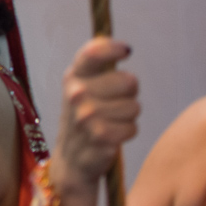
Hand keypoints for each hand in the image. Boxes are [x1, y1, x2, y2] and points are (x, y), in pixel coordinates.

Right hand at [48, 37, 138, 205]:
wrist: (71, 159)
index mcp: (73, 76)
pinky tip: (111, 137)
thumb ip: (99, 66)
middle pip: (129, 81)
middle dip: (129, 93)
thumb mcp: (83, 86)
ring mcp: (87, 116)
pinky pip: (132, 128)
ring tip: (110, 122)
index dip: (114, 48)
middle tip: (115, 103)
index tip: (126, 51)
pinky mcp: (100, 137)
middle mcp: (77, 93)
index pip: (94, 52)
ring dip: (128, 116)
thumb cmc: (84, 115)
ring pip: (134, 107)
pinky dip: (127, 133)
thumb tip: (124, 47)